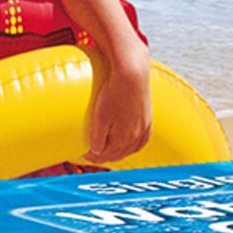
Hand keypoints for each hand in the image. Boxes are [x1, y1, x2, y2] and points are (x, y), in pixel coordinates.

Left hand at [85, 41, 152, 163]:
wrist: (132, 74)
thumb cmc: (114, 92)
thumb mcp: (100, 116)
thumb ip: (98, 137)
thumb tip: (95, 152)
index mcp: (122, 139)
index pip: (105, 155)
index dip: (93, 157)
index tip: (84, 154)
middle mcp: (135, 137)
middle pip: (118, 155)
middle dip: (105, 157)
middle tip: (93, 154)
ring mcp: (144, 129)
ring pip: (131, 150)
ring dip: (119, 153)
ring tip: (109, 151)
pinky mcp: (149, 120)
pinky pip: (142, 141)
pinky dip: (134, 146)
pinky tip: (129, 143)